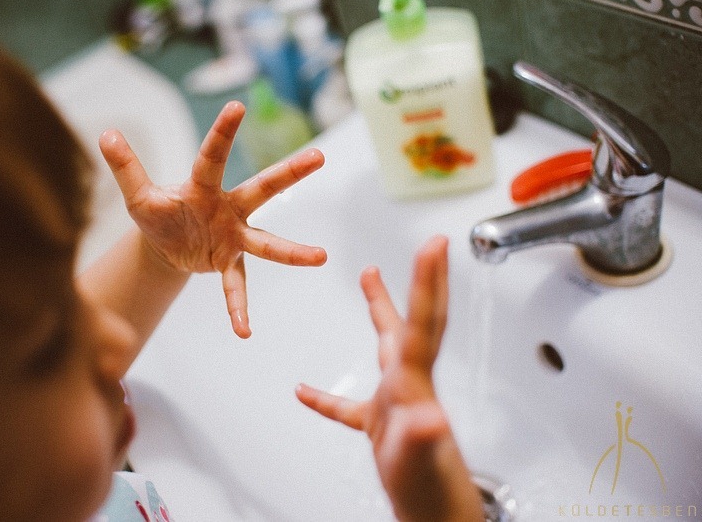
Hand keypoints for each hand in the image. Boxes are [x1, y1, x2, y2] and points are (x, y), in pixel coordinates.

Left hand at [99, 101, 326, 338]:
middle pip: (262, 189)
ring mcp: (233, 236)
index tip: (237, 106)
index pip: (213, 157)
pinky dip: (238, 307)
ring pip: (266, 241)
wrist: (165, 246)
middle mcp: (227, 208)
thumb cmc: (158, 213)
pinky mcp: (229, 262)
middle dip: (289, 174)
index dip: (223, 133)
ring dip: (292, 251)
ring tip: (321, 257)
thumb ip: (126, 168)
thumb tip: (107, 134)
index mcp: (203, 187)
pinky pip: (237, 286)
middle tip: (319, 157)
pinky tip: (243, 331)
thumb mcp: (138, 196)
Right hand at [296, 237, 482, 521]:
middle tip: (424, 247)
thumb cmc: (430, 490)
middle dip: (416, 281)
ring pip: (387, 347)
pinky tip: (304, 392)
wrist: (435, 515)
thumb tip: (429, 416)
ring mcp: (394, 402)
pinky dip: (326, 398)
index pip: (421, 323)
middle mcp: (408, 383)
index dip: (426, 282)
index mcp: (412, 383)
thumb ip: (422, 437)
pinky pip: (348, 406)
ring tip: (368, 282)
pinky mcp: (379, 426)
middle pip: (413, 322)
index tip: (435, 245)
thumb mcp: (419, 461)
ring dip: (380, 312)